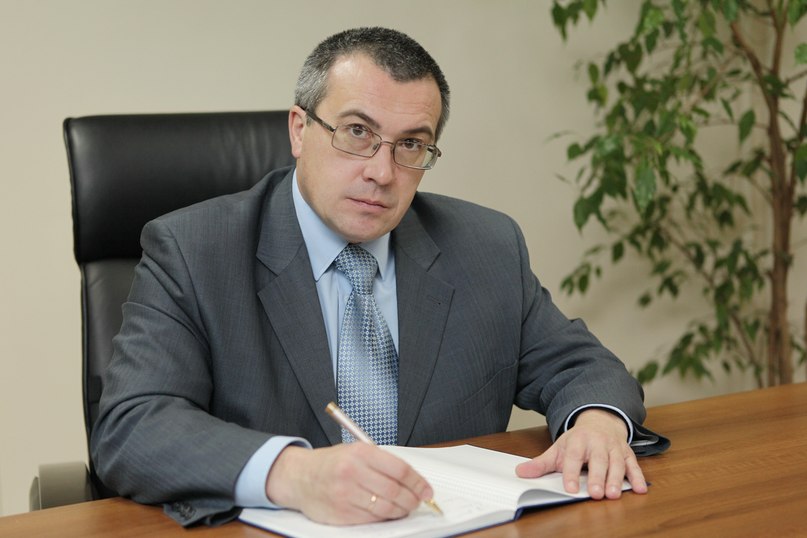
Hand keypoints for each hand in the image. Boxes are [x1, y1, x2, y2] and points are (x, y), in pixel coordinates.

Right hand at [265, 443, 433, 524]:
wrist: (299, 477)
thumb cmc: (332, 464)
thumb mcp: (356, 451)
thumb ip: (382, 463)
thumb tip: (413, 481)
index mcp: (360, 453)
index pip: (400, 469)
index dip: (418, 482)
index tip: (427, 490)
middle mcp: (352, 472)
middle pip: (395, 491)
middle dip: (412, 499)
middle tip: (418, 501)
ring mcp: (345, 494)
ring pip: (385, 508)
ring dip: (401, 511)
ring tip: (405, 508)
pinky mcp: (341, 513)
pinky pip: (371, 519)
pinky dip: (384, 518)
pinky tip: (387, 513)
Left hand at [515, 409, 647, 498]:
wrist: (600, 421)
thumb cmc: (578, 440)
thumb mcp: (558, 449)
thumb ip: (541, 463)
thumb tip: (520, 473)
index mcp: (577, 441)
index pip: (573, 457)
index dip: (571, 473)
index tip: (570, 488)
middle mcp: (597, 442)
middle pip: (598, 460)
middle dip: (597, 477)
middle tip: (596, 494)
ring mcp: (613, 447)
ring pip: (617, 462)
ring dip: (617, 479)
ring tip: (614, 494)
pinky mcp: (627, 452)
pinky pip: (634, 464)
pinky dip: (638, 476)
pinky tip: (640, 489)